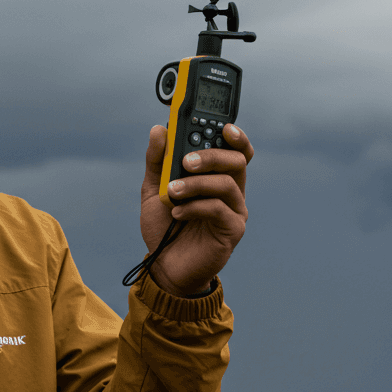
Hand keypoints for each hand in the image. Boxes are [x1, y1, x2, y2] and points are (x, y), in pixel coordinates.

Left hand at [139, 123, 252, 295]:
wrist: (164, 266)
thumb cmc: (165, 226)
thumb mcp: (154, 189)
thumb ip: (158, 161)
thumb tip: (159, 130)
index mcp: (217, 176)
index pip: (235, 149)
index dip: (234, 135)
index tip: (222, 125)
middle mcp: (231, 191)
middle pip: (237, 161)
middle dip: (211, 155)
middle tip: (185, 160)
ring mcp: (234, 211)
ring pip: (227, 184)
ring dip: (196, 183)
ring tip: (172, 191)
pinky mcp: (232, 230)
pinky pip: (219, 210)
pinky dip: (195, 206)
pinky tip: (177, 212)